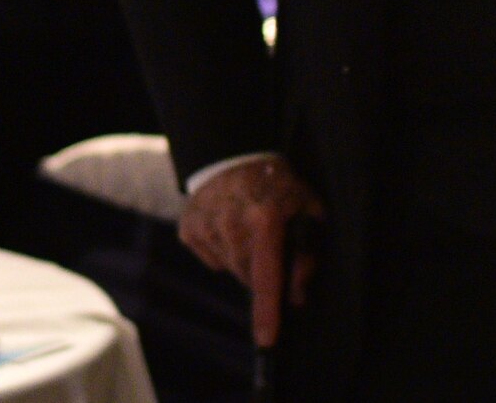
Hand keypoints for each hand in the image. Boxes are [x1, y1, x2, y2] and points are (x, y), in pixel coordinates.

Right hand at [179, 157, 323, 347]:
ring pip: (230, 270)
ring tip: (247, 228)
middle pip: (248, 277)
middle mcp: (230, 224)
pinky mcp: (188, 229)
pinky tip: (226, 226)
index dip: (268, 311)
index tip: (267, 340)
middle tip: (269, 245)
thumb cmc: (277, 184)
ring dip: (243, 261)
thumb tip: (296, 295)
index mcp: (264, 218)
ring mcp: (205, 226)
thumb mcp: (306, 208)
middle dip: (263, 274)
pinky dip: (222, 252)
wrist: (232, 155)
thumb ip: (307, 252)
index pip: (266, 276)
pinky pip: (212, 261)